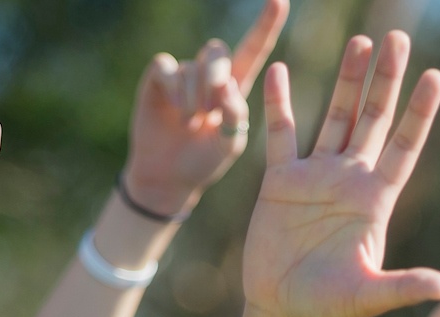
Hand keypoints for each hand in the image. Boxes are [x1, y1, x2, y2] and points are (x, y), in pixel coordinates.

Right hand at [117, 0, 285, 216]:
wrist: (168, 177)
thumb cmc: (204, 161)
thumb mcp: (230, 143)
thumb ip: (235, 115)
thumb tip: (227, 84)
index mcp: (235, 87)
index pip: (254, 49)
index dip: (266, 25)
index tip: (280, 0)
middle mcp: (209, 75)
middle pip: (217, 52)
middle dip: (215, 75)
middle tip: (210, 109)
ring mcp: (183, 74)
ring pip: (192, 66)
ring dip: (194, 97)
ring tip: (191, 124)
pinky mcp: (159, 77)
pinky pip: (168, 67)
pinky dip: (175, 89)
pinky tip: (178, 110)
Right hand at [244, 35, 439, 316]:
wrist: (283, 316)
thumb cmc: (330, 311)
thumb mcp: (370, 296)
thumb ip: (404, 287)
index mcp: (375, 201)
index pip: (404, 147)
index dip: (419, 113)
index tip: (435, 76)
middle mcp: (350, 181)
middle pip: (374, 119)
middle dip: (386, 80)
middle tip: (398, 37)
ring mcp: (316, 178)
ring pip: (336, 117)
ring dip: (348, 81)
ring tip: (360, 41)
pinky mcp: (280, 183)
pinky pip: (281, 134)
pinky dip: (280, 104)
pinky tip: (281, 72)